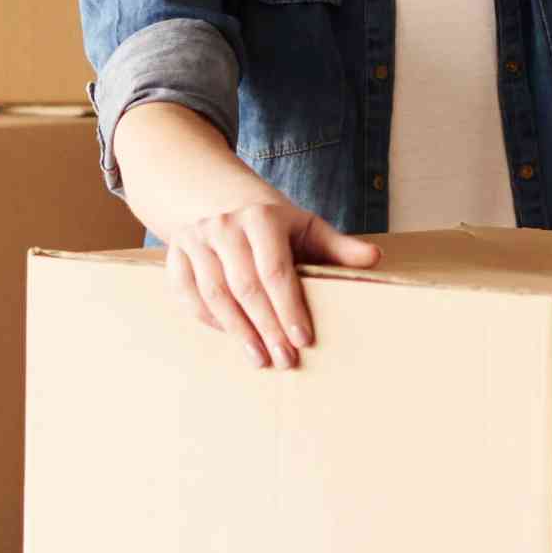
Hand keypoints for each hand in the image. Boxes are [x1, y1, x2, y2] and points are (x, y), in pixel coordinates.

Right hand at [164, 196, 378, 369]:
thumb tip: (375, 259)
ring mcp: (195, 240)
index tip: (303, 339)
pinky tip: (229, 338)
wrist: (210, 192)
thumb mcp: (303, 224)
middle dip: (266, 327)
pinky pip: (185, 293)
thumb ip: (337, 245)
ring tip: (259, 359)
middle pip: (245, 286)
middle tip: (285, 360)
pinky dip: (206, 318)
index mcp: (261, 217)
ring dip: (236, 331)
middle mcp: (224, 227)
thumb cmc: (267, 219)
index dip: (288, 307)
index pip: (275, 269)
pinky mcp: (176, 254)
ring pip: (213, 293)